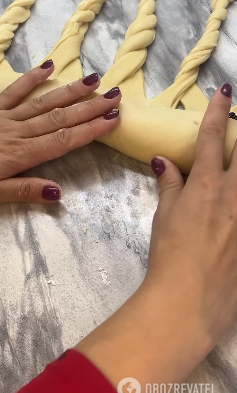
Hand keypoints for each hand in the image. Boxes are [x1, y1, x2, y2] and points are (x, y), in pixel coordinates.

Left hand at [0, 60, 120, 206]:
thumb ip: (23, 190)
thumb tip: (58, 192)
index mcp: (18, 154)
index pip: (63, 141)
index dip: (90, 130)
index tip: (113, 119)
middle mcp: (17, 132)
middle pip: (59, 118)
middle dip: (89, 108)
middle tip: (116, 96)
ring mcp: (3, 118)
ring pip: (43, 103)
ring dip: (70, 91)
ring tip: (94, 79)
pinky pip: (14, 92)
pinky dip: (31, 78)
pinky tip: (47, 67)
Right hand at [76, 84, 236, 392]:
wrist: (188, 300)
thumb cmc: (170, 255)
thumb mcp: (164, 217)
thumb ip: (169, 185)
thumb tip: (162, 161)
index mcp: (206, 185)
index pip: (212, 138)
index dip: (216, 111)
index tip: (222, 92)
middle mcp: (234, 193)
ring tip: (232, 174)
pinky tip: (232, 207)